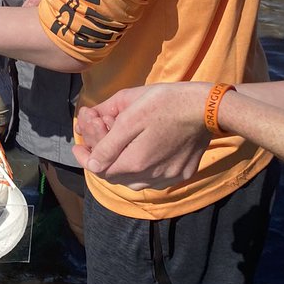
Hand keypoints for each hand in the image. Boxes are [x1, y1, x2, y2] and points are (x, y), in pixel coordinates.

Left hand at [72, 82, 210, 188]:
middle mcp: (151, 177)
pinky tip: (141, 155)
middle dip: (101, 159)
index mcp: (135, 162)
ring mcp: (168, 177)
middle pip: (116, 177)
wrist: (206, 107)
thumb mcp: (130, 114)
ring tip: (116, 149)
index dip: (84, 158)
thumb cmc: (165, 103)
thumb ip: (108, 143)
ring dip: (120, 167)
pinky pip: (154, 180)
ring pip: (134, 181)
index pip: (99, 169)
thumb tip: (92, 161)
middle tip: (94, 143)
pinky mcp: (182, 174)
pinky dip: (141, 170)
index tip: (77, 146)